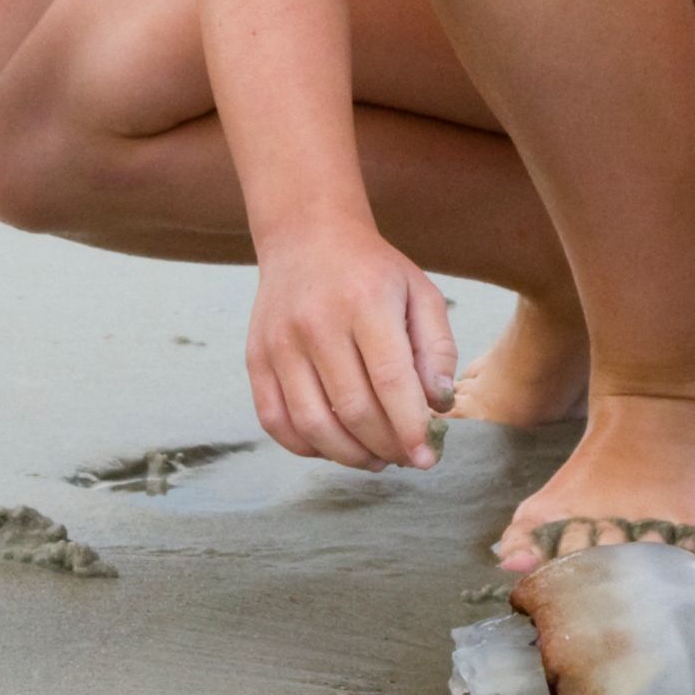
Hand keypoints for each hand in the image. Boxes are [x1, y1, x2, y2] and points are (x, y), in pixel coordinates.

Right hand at [247, 224, 456, 470]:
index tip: (428, 459)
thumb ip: (438, 348)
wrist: (306, 236)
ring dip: (349, 456)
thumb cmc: (372, 272)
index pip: (391, 381)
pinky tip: (335, 445)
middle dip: (386, 447)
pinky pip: (275, 421)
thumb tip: (439, 404)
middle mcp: (317, 323)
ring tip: (375, 458)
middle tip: (405, 457)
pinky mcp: (255, 357)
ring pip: (313, 424)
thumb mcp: (420, 293)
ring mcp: (279, 342)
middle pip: (353, 410)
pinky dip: (306, 447)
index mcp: (365, 303)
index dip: (411, 428)